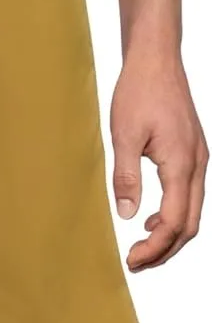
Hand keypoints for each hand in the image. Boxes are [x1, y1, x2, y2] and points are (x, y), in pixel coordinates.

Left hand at [111, 49, 207, 271]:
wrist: (156, 59)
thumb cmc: (140, 91)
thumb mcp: (123, 136)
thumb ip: (126, 177)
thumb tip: (127, 215)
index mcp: (181, 164)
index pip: (173, 222)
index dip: (153, 248)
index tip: (131, 259)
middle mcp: (197, 164)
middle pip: (189, 225)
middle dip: (164, 250)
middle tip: (135, 263)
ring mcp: (198, 159)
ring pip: (192, 212)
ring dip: (169, 236)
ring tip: (141, 248)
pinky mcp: (193, 154)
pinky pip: (189, 196)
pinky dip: (173, 216)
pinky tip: (150, 220)